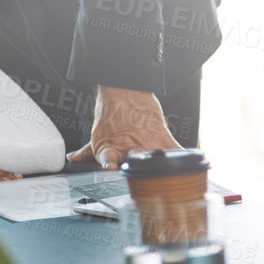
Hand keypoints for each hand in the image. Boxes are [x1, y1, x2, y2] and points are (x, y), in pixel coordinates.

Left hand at [67, 85, 181, 168]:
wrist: (126, 90)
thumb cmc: (112, 115)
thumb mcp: (98, 135)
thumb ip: (87, 152)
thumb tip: (72, 158)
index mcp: (109, 148)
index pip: (108, 159)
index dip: (109, 163)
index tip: (110, 166)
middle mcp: (128, 146)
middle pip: (134, 162)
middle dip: (137, 168)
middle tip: (140, 172)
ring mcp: (147, 142)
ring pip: (156, 159)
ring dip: (160, 167)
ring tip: (167, 173)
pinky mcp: (164, 137)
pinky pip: (176, 152)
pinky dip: (183, 160)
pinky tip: (191, 167)